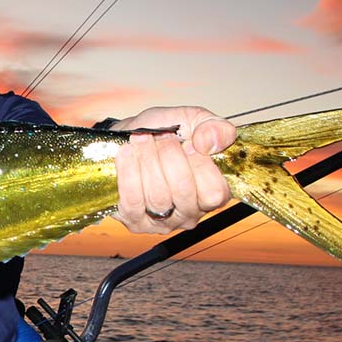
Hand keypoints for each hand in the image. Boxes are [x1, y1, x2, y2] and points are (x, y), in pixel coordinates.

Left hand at [110, 106, 235, 233]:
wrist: (130, 136)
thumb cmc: (165, 132)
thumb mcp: (195, 120)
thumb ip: (215, 128)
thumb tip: (210, 142)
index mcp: (212, 193)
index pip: (215, 193)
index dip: (201, 166)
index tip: (189, 142)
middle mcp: (190, 213)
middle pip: (183, 191)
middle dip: (170, 156)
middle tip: (163, 136)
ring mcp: (162, 221)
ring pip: (157, 196)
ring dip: (147, 160)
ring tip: (141, 139)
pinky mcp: (135, 220)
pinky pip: (132, 201)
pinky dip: (128, 172)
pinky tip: (126, 152)